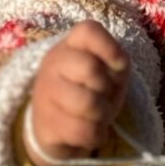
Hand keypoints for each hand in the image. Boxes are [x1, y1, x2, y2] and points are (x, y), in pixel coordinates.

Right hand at [25, 20, 128, 165]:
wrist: (56, 127)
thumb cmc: (91, 89)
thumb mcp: (109, 71)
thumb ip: (116, 63)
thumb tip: (119, 66)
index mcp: (71, 45)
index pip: (88, 30)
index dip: (110, 47)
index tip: (120, 66)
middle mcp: (53, 63)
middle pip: (90, 68)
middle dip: (107, 87)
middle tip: (105, 95)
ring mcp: (45, 94)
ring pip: (87, 103)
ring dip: (103, 113)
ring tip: (99, 114)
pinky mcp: (44, 125)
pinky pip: (82, 131)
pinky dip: (96, 135)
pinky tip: (91, 131)